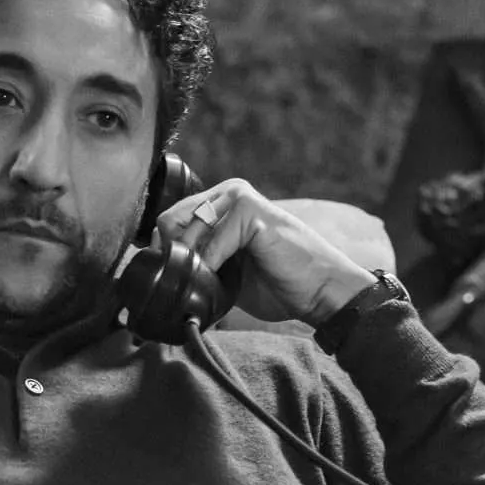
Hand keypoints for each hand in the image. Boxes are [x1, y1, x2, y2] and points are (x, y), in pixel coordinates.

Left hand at [151, 178, 378, 327]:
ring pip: (186, 231)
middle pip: (170, 221)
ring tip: (215, 284)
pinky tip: (230, 281)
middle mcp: (228, 193)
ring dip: (194, 265)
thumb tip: (162, 272)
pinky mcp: (250, 210)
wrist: (321, 291)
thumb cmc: (279, 284)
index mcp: (221, 204)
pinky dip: (212, 268)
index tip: (177, 281)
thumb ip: (199, 264)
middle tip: (194, 285)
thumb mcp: (227, 274)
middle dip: (176, 258)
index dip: (167, 254)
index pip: (170, 221)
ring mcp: (239, 197)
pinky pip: (210, 244)